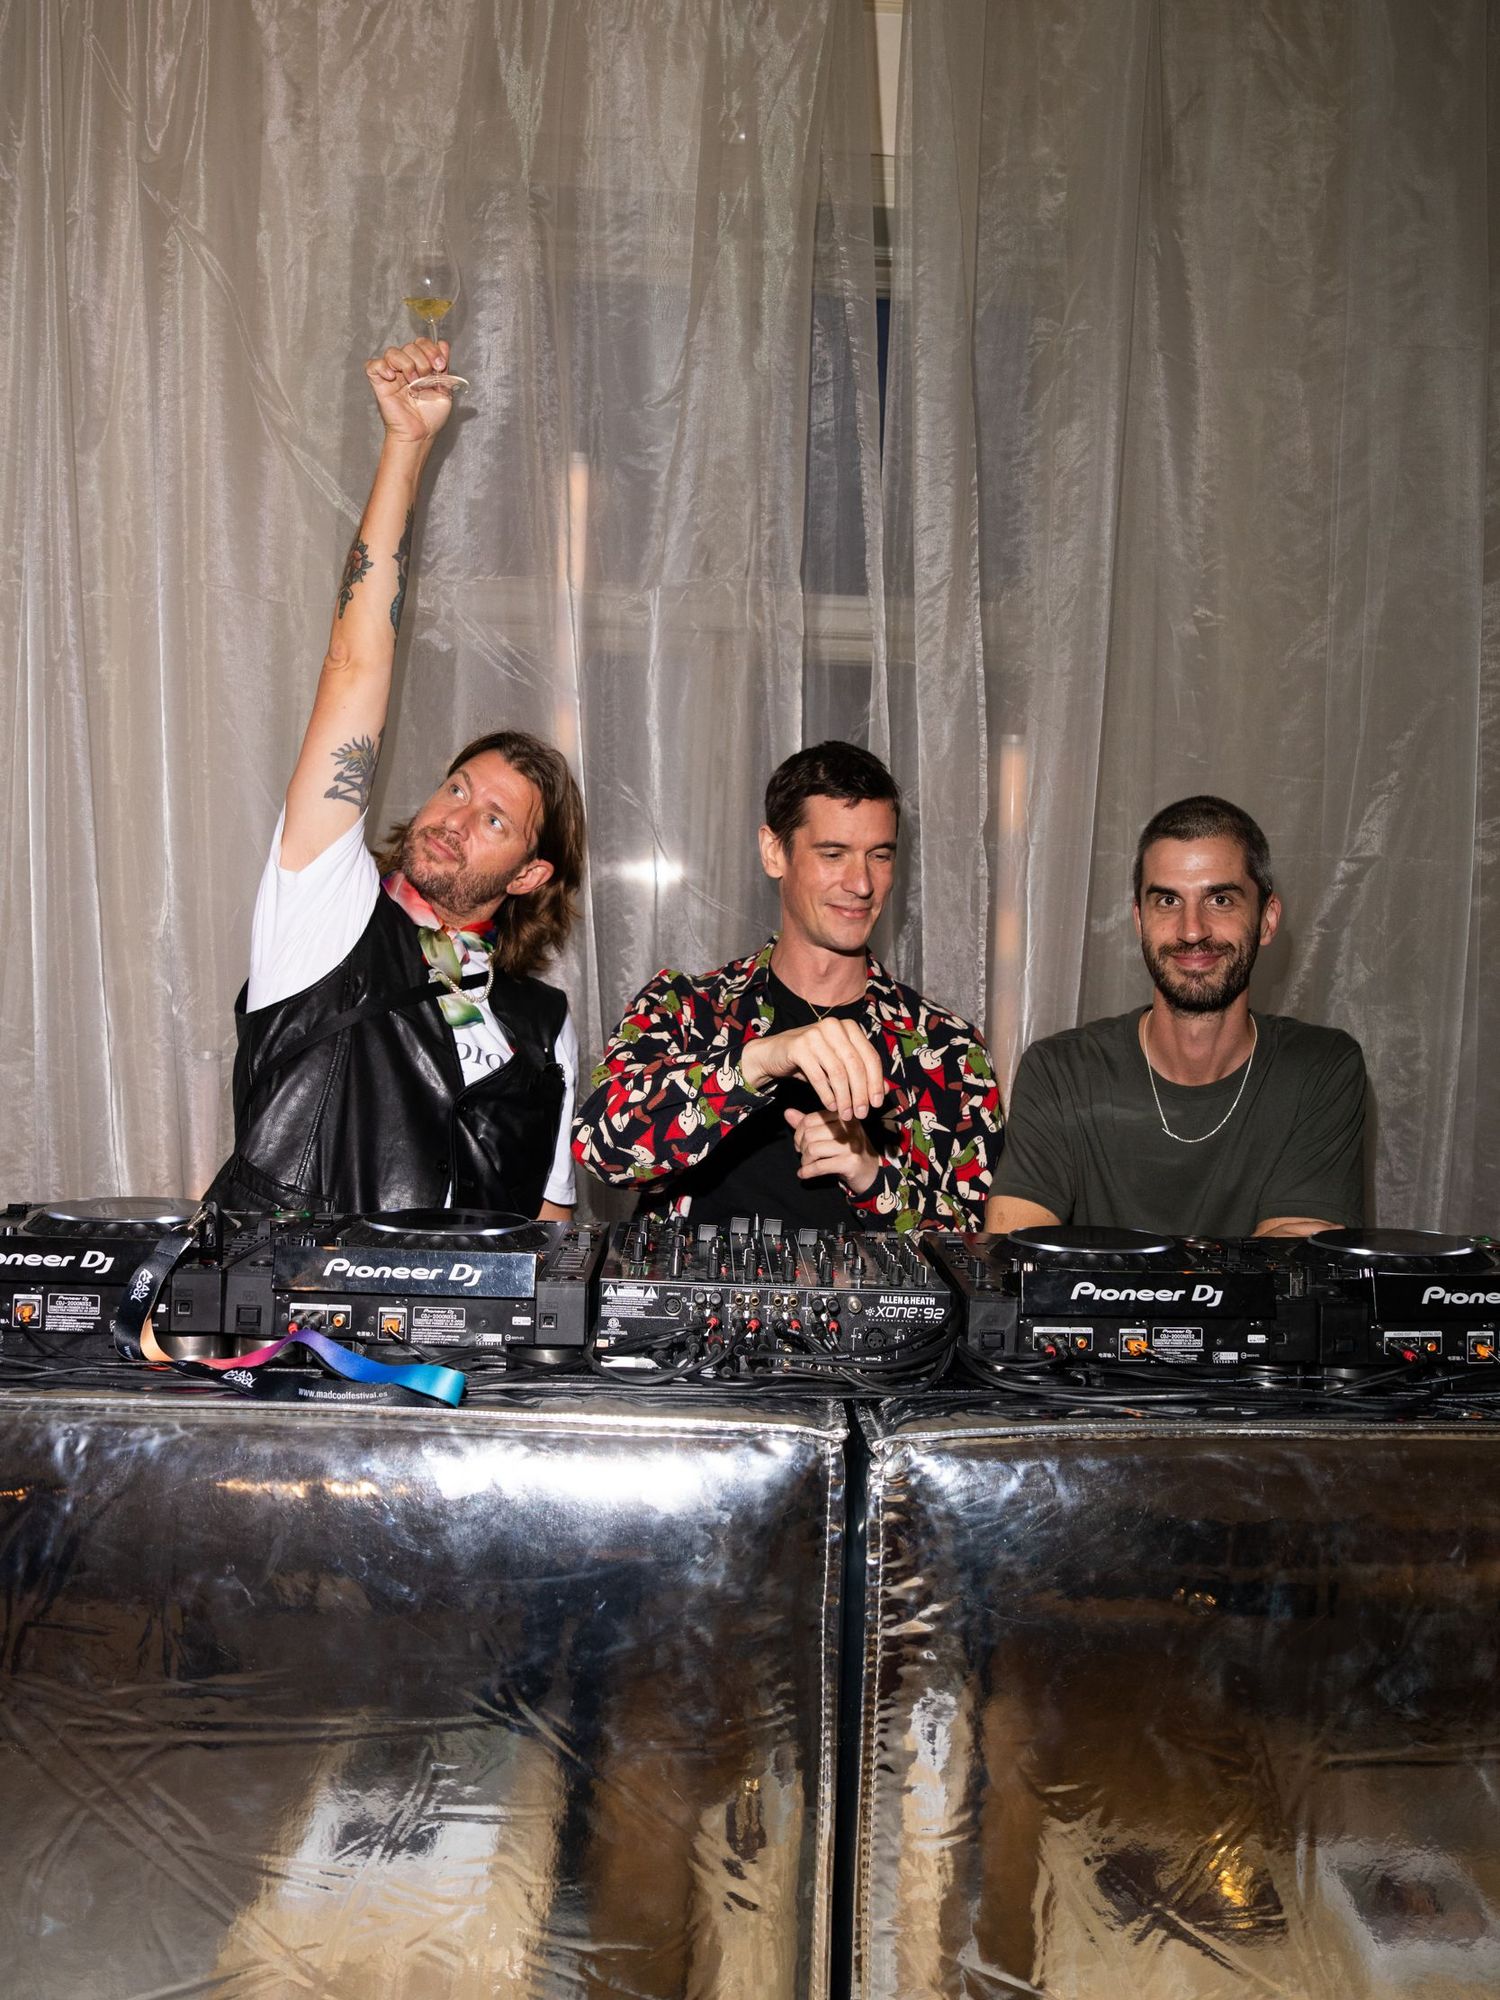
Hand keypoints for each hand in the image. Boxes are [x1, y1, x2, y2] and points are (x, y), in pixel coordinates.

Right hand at [365, 340, 454, 443]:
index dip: (431, 349)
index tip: (440, 365)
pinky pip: (373, 365)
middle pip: (410, 346)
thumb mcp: (445, 390)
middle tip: (426, 378)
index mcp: (421, 366)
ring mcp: (391, 375)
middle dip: (422, 359)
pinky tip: (392, 377)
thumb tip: (443, 345)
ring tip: (412, 381)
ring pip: (393, 352)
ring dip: (406, 363)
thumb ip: (444, 368)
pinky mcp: (379, 384)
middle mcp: (406, 368)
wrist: (421, 434)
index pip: (421, 344)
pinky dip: (382, 366)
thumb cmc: (431, 417)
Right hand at [739, 1017, 885, 1121]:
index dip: (876, 1082)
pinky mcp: (798, 1046)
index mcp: (848, 1027)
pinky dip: (827, 1095)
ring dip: (844, 1098)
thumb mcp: (838, 1065)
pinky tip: (831, 1106)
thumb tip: (885, 1090)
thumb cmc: (811, 1060)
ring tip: (846, 1115)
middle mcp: (833, 1026)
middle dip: (861, 1093)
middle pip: (856, 1065)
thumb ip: (861, 1074)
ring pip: (838, 1072)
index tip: (876, 1104)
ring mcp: (814, 1034)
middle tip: (861, 1114)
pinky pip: (818, 1076)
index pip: (870, 1056)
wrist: (773, 1054)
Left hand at [785, 1107, 880, 1193]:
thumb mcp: (830, 1133)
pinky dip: (807, 1171)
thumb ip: (809, 1123)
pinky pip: (820, 1166)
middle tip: (804, 1155)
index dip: (799, 1132)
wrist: (870, 1172)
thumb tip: (788, 1112)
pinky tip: (804, 1174)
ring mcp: (851, 1144)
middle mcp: (849, 1127)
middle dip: (801, 1147)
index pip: (811, 1118)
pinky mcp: (850, 1162)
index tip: (800, 1143)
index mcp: (843, 1116)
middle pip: (810, 1134)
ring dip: (805, 1160)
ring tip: (807, 1164)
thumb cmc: (848, 1150)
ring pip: (813, 1149)